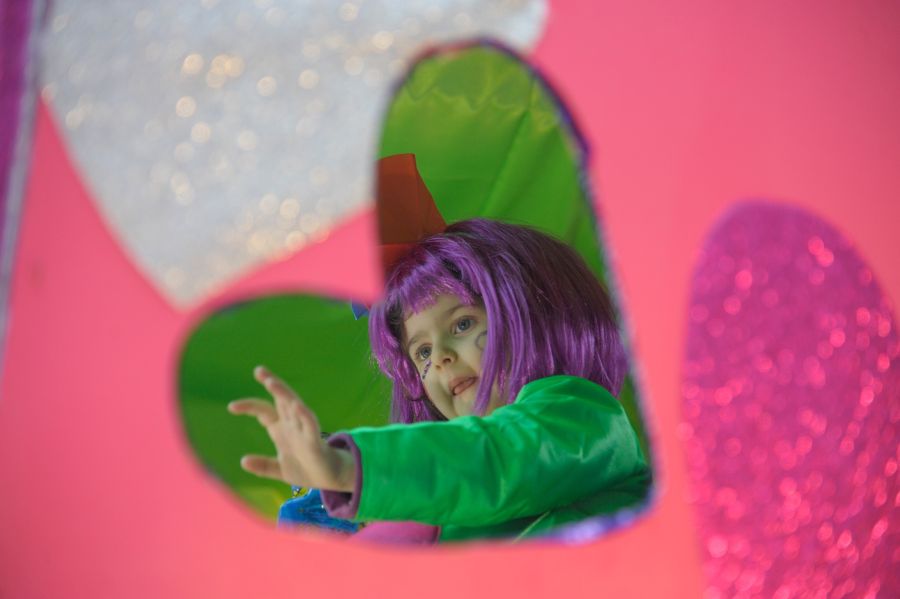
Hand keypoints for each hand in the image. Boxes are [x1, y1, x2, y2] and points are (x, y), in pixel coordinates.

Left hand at [228, 366, 355, 491]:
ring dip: (284, 393)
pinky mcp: (315, 440)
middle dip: (272, 384)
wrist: (330, 479)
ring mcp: (304, 430)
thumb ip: (263, 465)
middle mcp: (292, 425)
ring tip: (271, 382)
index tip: (231, 406)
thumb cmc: (306, 469)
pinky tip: (296, 405)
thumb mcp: (279, 469)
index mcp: (281, 429)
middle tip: (259, 370)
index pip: (264, 411)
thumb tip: (243, 461)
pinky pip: (310, 423)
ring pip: (294, 406)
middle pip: (281, 400)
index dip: (249, 406)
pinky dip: (303, 414)